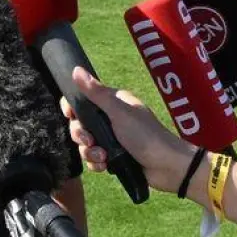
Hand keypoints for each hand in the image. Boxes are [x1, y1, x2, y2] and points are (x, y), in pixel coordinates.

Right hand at [63, 67, 195, 193]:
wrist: (166, 167)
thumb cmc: (146, 135)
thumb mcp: (119, 112)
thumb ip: (96, 93)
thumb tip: (76, 70)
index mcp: (112, 103)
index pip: (83, 100)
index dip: (72, 107)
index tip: (71, 115)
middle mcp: (110, 119)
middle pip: (80, 124)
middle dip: (81, 135)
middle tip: (90, 141)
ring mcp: (110, 138)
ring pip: (85, 144)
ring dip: (90, 153)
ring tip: (103, 157)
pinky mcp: (111, 156)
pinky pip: (92, 159)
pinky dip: (96, 163)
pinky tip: (105, 166)